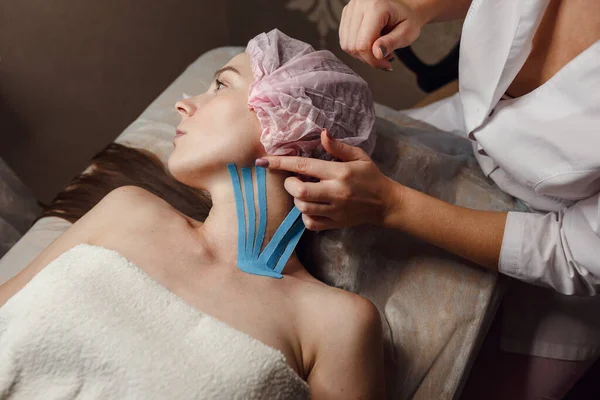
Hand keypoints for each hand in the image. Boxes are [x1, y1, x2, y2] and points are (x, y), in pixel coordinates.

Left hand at [256, 130, 400, 230]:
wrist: (385, 203)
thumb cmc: (371, 176)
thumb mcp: (359, 156)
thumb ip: (338, 147)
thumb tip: (322, 134)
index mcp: (339, 172)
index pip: (304, 166)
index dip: (280, 162)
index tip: (263, 161)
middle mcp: (335, 192)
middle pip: (300, 191)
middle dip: (290, 184)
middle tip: (294, 179)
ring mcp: (335, 210)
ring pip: (303, 207)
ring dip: (297, 198)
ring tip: (305, 190)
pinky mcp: (335, 223)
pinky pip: (310, 222)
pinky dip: (305, 215)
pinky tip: (311, 206)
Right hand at [339, 0, 423, 69]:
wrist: (406, 6)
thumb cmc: (408, 19)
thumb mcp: (407, 33)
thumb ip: (391, 43)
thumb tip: (376, 54)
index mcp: (376, 7)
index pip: (363, 44)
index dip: (372, 60)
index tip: (385, 64)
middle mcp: (360, 5)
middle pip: (352, 45)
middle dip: (367, 58)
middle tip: (383, 58)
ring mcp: (351, 8)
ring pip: (346, 44)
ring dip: (361, 54)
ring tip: (377, 50)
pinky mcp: (347, 14)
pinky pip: (345, 39)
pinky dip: (356, 47)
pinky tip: (370, 44)